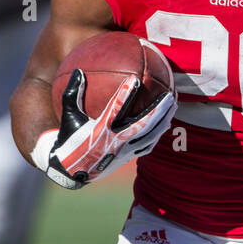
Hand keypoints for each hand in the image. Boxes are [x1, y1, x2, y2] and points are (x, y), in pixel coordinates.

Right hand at [30, 69, 176, 189]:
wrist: (72, 171)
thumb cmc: (70, 139)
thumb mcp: (68, 116)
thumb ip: (73, 93)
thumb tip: (77, 71)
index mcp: (100, 129)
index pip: (115, 109)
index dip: (125, 94)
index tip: (135, 79)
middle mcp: (115, 141)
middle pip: (142, 125)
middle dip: (157, 110)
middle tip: (170, 95)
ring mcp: (124, 151)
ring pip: (149, 135)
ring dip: (163, 120)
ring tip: (174, 106)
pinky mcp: (129, 158)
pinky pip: (148, 145)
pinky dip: (158, 134)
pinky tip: (165, 123)